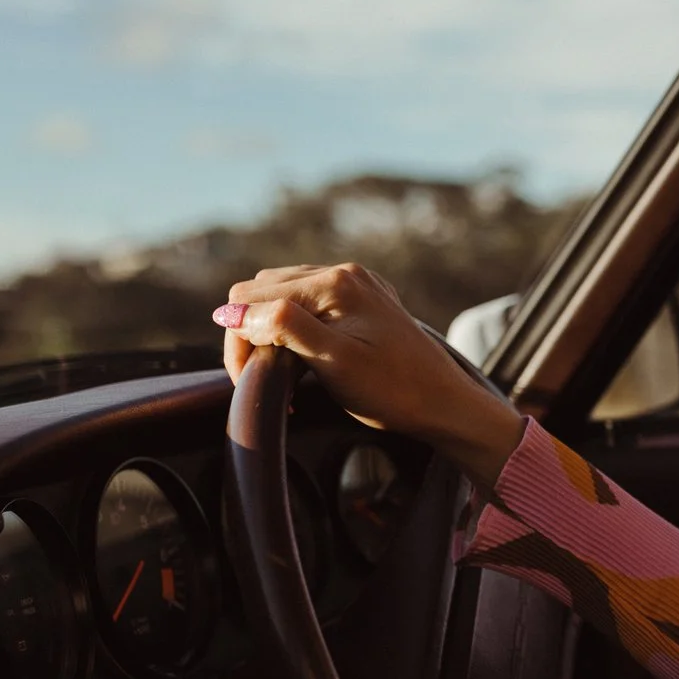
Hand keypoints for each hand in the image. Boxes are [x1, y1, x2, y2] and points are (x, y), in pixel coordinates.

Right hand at [215, 263, 524, 491]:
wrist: (447, 404)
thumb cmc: (392, 390)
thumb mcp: (331, 361)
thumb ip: (282, 327)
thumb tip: (231, 311)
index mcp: (333, 282)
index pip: (248, 297)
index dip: (239, 340)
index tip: (250, 381)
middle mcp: (344, 273)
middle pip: (262, 291)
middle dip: (252, 333)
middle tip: (266, 379)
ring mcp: (356, 286)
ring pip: (284, 296)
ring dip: (272, 332)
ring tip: (285, 374)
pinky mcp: (364, 304)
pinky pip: (312, 304)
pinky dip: (297, 329)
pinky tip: (306, 359)